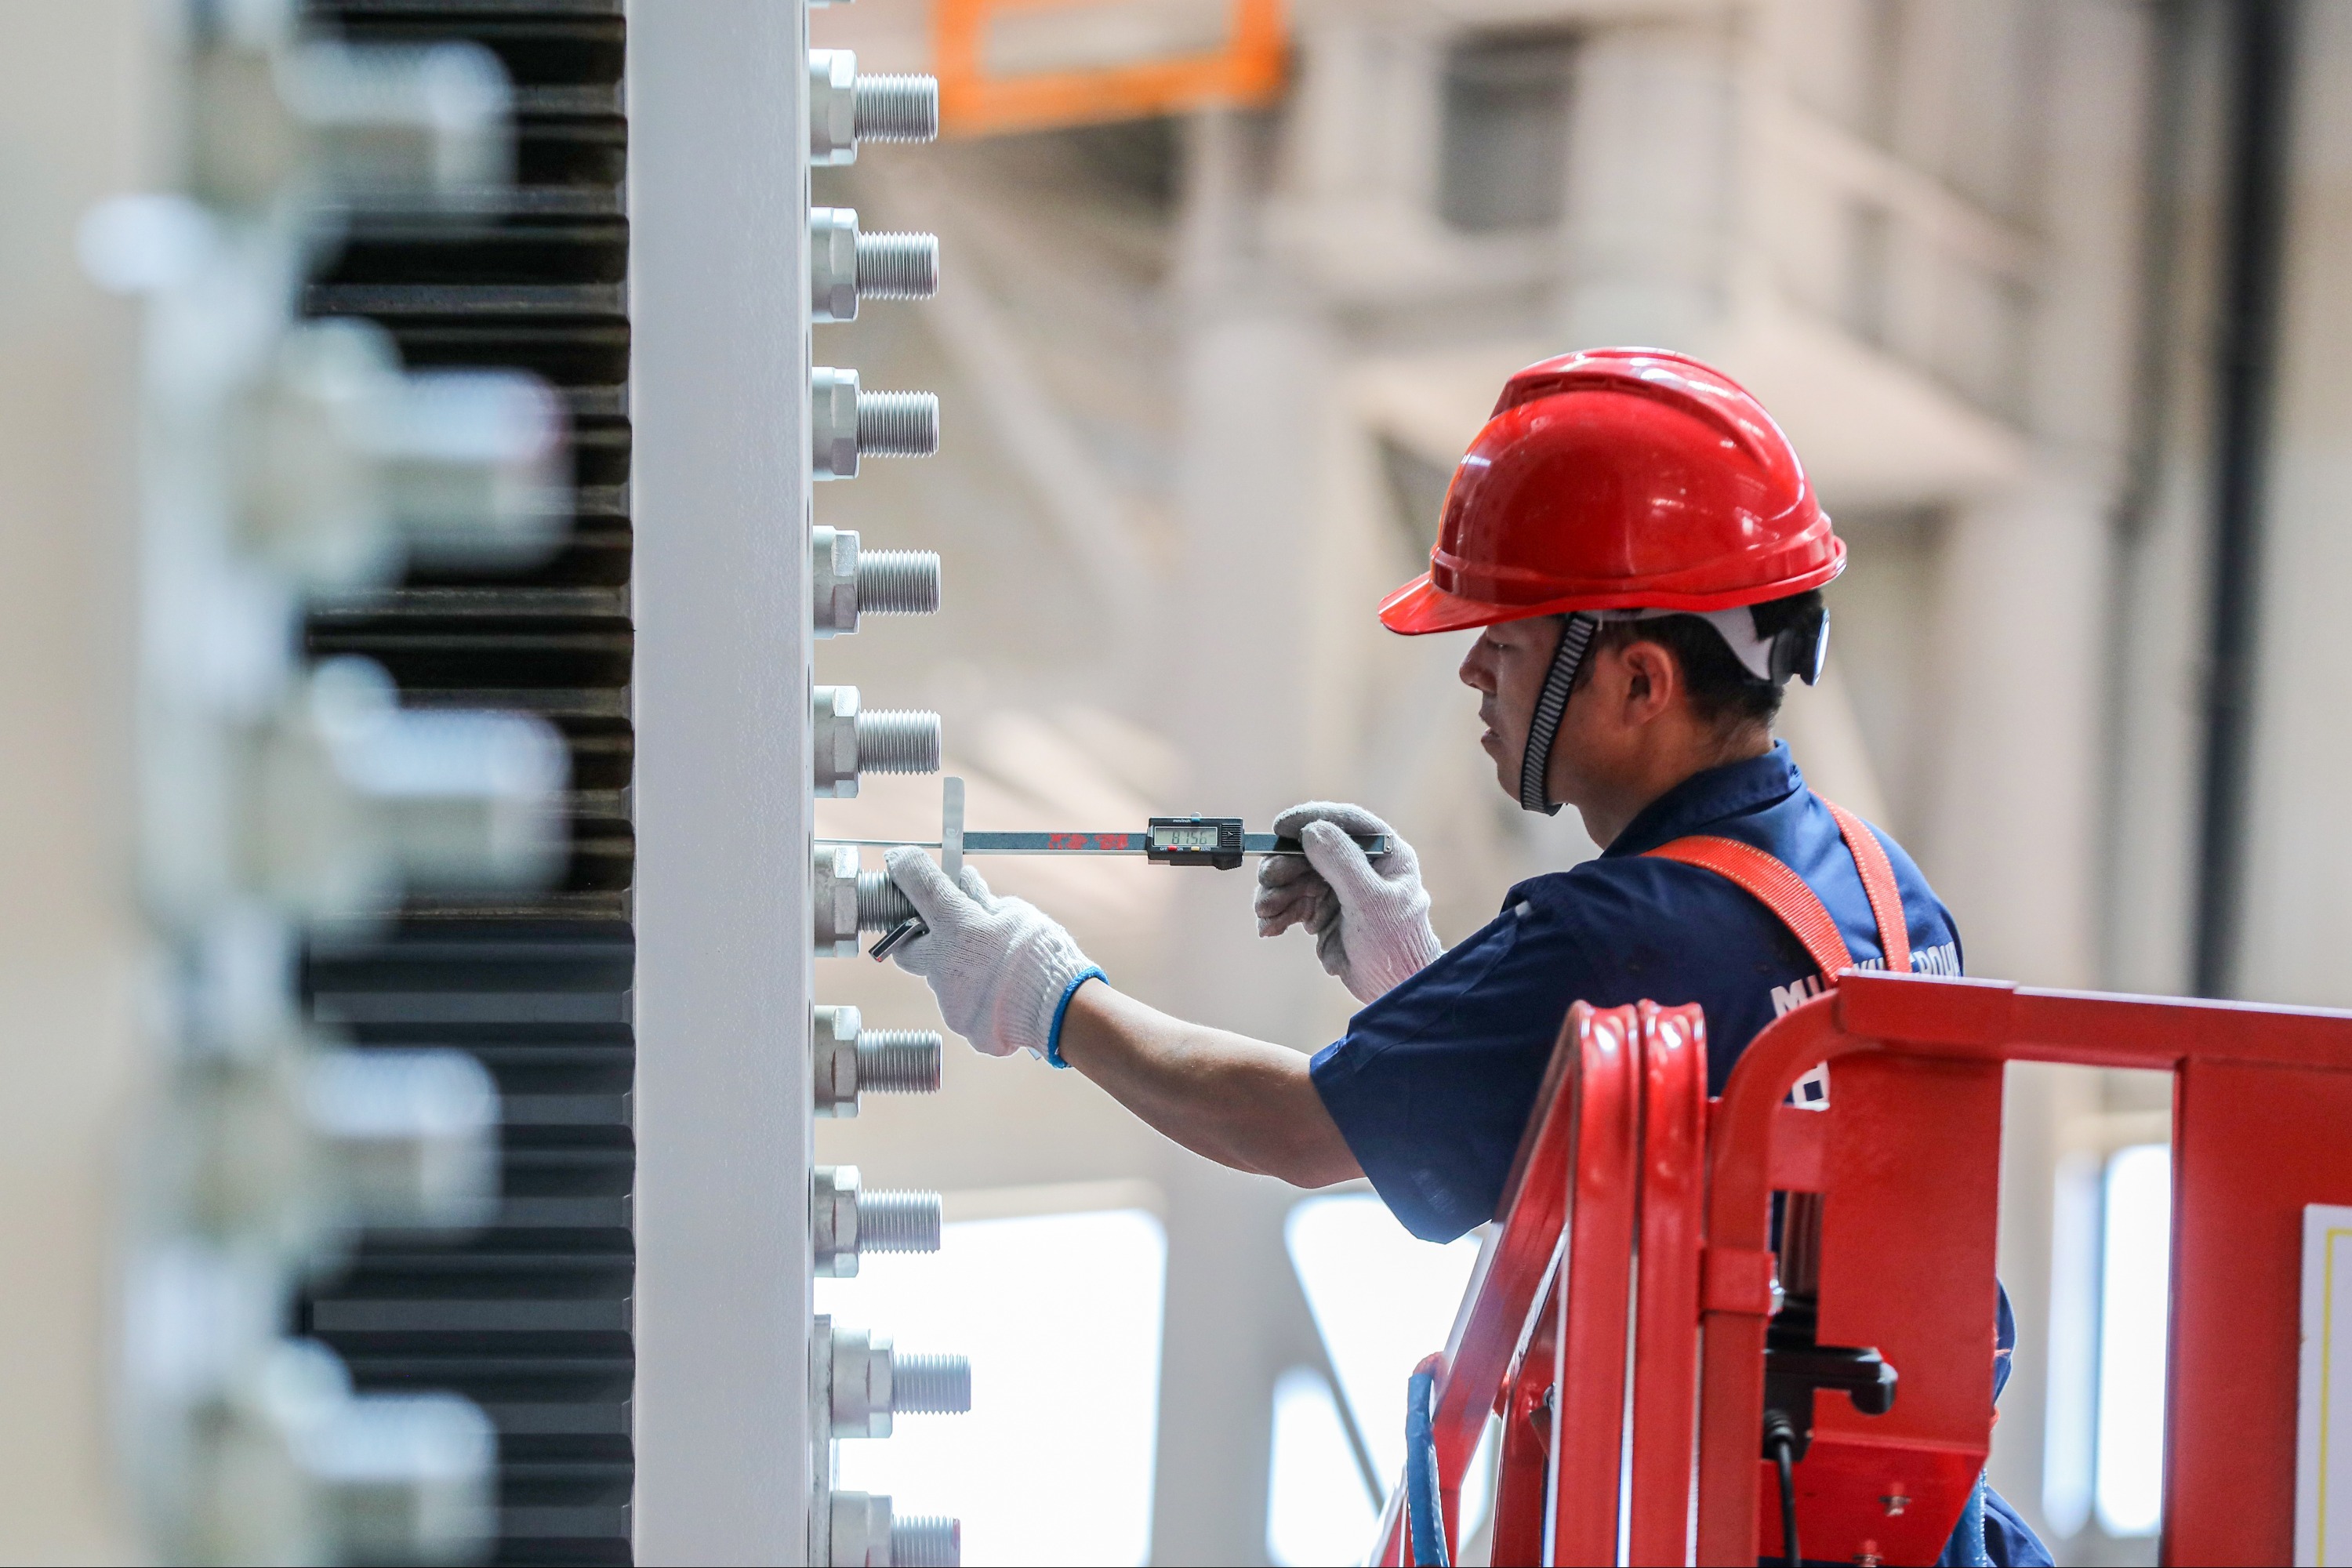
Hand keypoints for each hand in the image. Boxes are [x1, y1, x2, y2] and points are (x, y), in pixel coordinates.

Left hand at [885, 847, 1099, 1058]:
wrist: (1063, 1012)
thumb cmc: (1044, 955)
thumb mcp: (1016, 914)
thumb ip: (982, 901)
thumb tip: (964, 884)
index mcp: (958, 928)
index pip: (919, 886)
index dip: (905, 868)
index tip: (897, 860)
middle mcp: (943, 965)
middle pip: (905, 947)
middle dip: (917, 937)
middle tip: (943, 930)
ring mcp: (949, 1000)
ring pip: (940, 978)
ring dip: (957, 968)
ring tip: (994, 969)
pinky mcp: (961, 1024)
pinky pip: (961, 1004)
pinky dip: (975, 995)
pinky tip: (1000, 993)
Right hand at [1253, 803, 1441, 1002]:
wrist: (1392, 988)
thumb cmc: (1394, 943)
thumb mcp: (1370, 901)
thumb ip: (1342, 863)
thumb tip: (1311, 830)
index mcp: (1384, 852)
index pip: (1345, 821)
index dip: (1311, 818)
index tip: (1281, 826)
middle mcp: (1359, 865)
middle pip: (1310, 850)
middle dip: (1284, 865)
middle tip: (1268, 881)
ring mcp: (1339, 888)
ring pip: (1295, 876)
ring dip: (1275, 892)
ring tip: (1266, 912)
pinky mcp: (1322, 912)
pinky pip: (1291, 903)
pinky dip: (1277, 913)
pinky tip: (1269, 927)